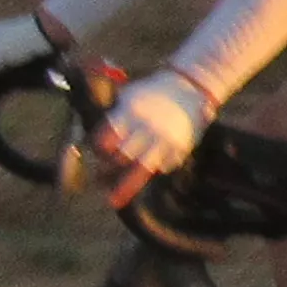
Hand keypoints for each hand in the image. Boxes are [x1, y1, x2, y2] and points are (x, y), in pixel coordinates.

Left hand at [93, 70, 205, 187]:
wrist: (191, 86)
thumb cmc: (153, 92)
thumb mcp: (130, 96)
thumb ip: (115, 116)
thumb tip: (95, 141)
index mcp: (130, 111)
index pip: (108, 137)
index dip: (99, 149)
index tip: (96, 155)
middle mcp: (147, 127)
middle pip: (122, 156)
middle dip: (107, 170)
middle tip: (98, 179)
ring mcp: (165, 140)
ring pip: (142, 170)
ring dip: (125, 187)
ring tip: (113, 200)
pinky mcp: (180, 149)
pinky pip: (162, 168)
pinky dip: (153, 171)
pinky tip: (146, 170)